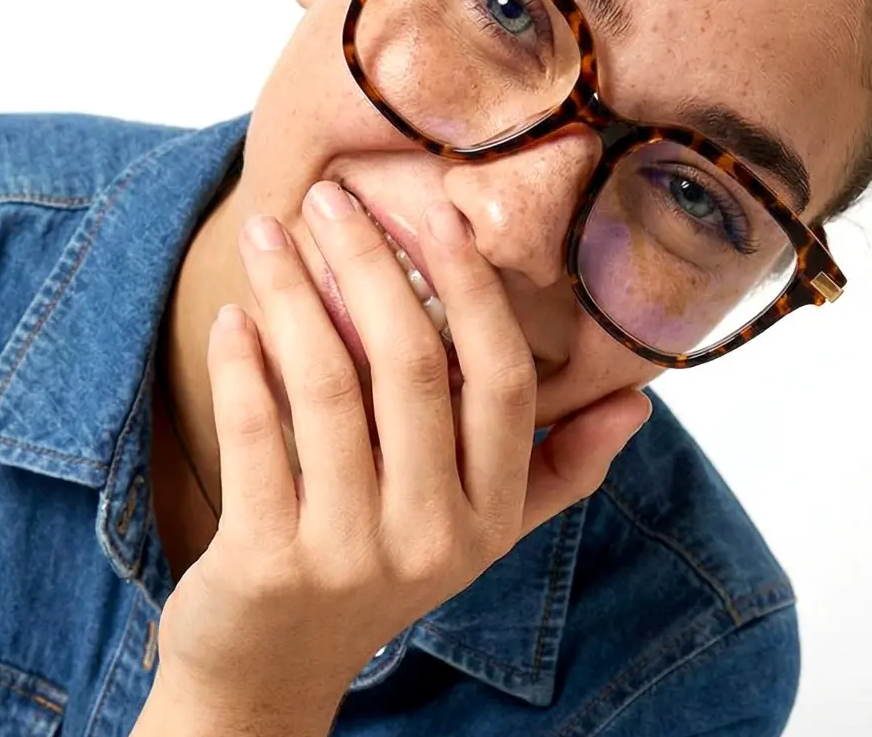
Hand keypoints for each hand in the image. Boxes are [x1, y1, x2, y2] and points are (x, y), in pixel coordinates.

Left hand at [143, 183, 652, 735]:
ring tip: (265, 234)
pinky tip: (233, 316)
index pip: (502, 381)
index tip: (436, 214)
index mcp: (489, 511)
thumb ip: (558, 468)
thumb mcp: (481, 529)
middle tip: (329, 200)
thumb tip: (638, 403)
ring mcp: (347, 552)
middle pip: (410, 366)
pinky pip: (254, 434)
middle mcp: (431, 534)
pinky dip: (241, 363)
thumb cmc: (382, 569)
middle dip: (369, 263)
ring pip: (326, 386)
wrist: (273, 670)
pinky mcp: (265, 563)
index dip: (472, 288)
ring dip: (291, 293)